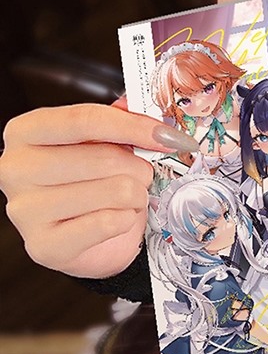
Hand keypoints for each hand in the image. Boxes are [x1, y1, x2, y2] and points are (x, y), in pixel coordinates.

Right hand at [0, 102, 198, 278]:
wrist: (87, 236)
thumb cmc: (91, 181)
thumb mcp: (102, 141)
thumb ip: (120, 119)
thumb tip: (144, 108)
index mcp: (26, 132)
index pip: (85, 119)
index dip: (133, 126)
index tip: (165, 135)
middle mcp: (15, 169)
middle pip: (103, 157)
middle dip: (139, 167)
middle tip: (142, 174)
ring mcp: (24, 209)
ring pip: (114, 190)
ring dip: (136, 194)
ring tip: (128, 197)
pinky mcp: (43, 245)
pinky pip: (109, 222)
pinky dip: (126, 219)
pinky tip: (117, 218)